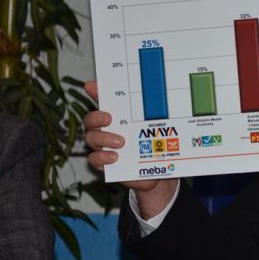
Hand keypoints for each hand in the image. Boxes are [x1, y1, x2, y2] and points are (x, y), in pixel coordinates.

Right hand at [83, 81, 176, 218]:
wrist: (157, 173)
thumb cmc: (154, 148)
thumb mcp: (158, 130)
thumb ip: (158, 117)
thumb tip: (168, 97)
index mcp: (118, 119)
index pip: (104, 102)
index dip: (95, 92)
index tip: (91, 86)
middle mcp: (107, 131)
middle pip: (90, 120)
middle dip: (96, 117)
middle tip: (109, 118)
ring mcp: (104, 147)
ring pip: (91, 138)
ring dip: (104, 138)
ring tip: (121, 142)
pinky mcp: (105, 164)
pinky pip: (94, 159)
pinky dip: (102, 157)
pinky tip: (114, 157)